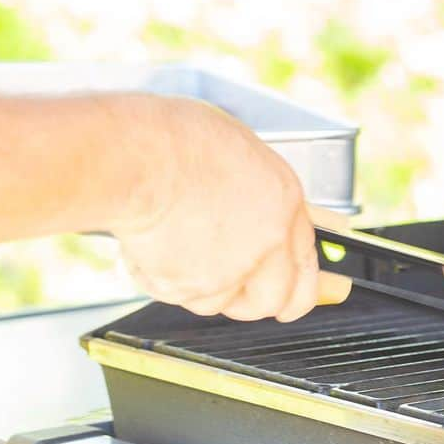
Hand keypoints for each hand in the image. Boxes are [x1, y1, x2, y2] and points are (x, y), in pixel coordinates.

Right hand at [113, 97, 350, 321]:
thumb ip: (259, 194)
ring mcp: (232, 269)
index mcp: (285, 201)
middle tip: (238, 294)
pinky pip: (178, 296)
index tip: (299, 296)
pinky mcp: (191, 287)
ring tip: (178, 248)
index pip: (308, 261)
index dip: (302, 285)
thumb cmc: (174, 140)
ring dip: (202, 289)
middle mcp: (268, 241)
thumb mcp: (238, 151)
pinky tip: (151, 246)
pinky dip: (162, 280)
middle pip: (276, 300)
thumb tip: (270, 217)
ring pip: (222, 304)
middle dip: (257, 302)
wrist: (135, 155)